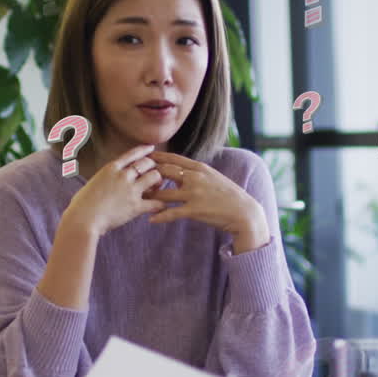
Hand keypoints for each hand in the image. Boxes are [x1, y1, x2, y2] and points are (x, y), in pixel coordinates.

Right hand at [64, 144, 165, 236]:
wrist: (82, 219)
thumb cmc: (81, 205)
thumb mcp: (92, 184)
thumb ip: (103, 180)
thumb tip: (104, 182)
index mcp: (110, 169)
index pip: (131, 154)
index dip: (143, 150)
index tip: (151, 148)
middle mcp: (123, 176)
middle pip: (147, 163)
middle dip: (153, 167)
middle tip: (154, 175)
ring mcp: (130, 190)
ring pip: (155, 177)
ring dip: (158, 181)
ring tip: (158, 189)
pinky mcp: (135, 206)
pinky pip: (156, 202)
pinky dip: (161, 204)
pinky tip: (162, 206)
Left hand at [145, 152, 269, 252]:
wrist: (243, 212)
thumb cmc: (228, 195)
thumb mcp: (212, 177)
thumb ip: (195, 173)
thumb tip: (178, 172)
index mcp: (199, 168)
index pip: (173, 159)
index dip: (156, 158)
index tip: (142, 157)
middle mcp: (195, 178)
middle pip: (164, 172)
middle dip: (147, 175)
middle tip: (134, 178)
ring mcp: (195, 194)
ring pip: (164, 194)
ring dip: (150, 197)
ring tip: (138, 200)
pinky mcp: (195, 210)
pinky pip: (172, 212)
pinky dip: (160, 216)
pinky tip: (151, 219)